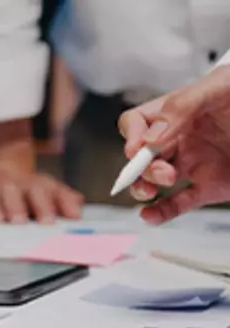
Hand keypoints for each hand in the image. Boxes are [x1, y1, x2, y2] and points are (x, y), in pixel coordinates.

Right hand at [0, 173, 83, 223]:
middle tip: (18, 223)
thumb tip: (76, 214)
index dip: (44, 207)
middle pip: (12, 191)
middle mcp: (12, 185)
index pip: (40, 192)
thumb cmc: (35, 192)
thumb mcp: (55, 192)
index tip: (48, 222)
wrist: (8, 172)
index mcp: (35, 185)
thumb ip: (67, 202)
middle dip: (15, 207)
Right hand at [119, 66, 229, 223]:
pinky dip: (161, 213)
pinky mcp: (208, 187)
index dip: (131, 135)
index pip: (137, 122)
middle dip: (142, 167)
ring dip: (145, 188)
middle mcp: (180, 139)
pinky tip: (151, 215)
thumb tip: (152, 137)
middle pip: (141, 156)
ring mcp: (192, 164)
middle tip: (163, 172)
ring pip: (154, 181)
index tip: (138, 148)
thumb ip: (183, 106)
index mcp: (177, 113)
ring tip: (156, 189)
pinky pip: (177, 203)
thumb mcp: (220, 88)